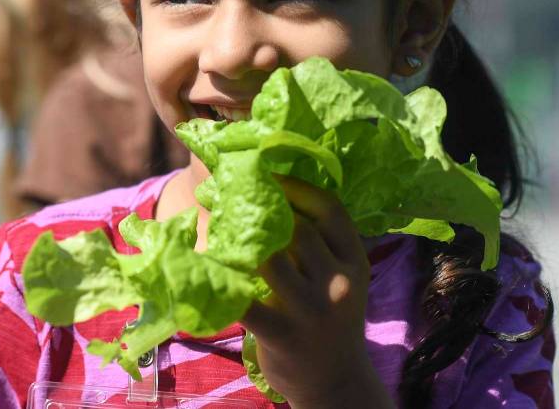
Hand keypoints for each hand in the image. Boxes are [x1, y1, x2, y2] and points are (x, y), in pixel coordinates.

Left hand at [240, 176, 392, 408]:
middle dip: (259, 211)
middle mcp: (338, 282)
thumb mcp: (338, 278)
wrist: (336, 382)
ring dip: (239, 243)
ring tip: (217, 230)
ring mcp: (312, 310)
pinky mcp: (283, 334)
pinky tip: (204, 271)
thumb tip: (265, 194)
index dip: (295, 186)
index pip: (329, 208)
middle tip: (226, 196)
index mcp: (354, 260)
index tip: (266, 175)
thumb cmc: (328, 318)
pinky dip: (221, 283)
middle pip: (295, 229)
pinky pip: (245, 300)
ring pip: (269, 258)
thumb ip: (315, 244)